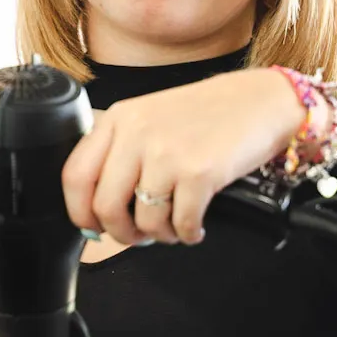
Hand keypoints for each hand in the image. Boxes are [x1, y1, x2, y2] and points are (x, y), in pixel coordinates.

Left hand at [62, 68, 303, 245]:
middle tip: (139, 236)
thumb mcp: (150, 117)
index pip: (75, 175)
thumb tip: (98, 209)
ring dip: (160, 236)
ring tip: (174, 228)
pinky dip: (188, 235)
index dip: (79, 212)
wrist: (261, 101)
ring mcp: (167, 153)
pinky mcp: (199, 172)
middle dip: (121, 233)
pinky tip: (196, 227)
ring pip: (144, 220)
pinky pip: (181, 223)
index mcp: (118, 119)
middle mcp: (137, 134)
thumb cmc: (207, 114)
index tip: (94, 226)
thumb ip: (121, 152)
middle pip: (105, 206)